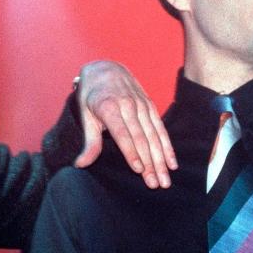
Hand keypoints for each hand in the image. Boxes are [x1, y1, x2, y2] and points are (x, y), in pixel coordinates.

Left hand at [74, 60, 176, 188]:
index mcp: (109, 107)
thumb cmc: (92, 96)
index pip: (122, 134)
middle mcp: (128, 106)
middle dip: (150, 163)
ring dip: (161, 159)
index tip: (138, 170)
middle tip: (156, 184)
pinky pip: (160, 129)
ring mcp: (141, 105)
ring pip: (154, 136)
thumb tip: (80, 164)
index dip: (131, 152)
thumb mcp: (86, 116)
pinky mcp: (150, 106)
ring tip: (165, 179)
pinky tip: (172, 162)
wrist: (106, 68)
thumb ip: (89, 142)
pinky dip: (167, 147)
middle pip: (141, 139)